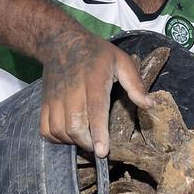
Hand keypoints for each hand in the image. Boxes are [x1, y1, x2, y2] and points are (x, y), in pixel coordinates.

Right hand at [37, 27, 152, 156]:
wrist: (61, 42)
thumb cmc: (96, 53)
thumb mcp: (121, 60)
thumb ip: (135, 84)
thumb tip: (149, 105)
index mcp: (93, 81)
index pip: (95, 110)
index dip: (99, 132)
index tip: (103, 151)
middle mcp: (72, 92)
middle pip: (74, 126)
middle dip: (88, 143)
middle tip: (99, 148)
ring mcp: (55, 98)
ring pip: (59, 131)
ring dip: (73, 142)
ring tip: (86, 141)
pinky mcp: (44, 103)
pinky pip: (45, 130)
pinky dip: (56, 139)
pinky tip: (69, 136)